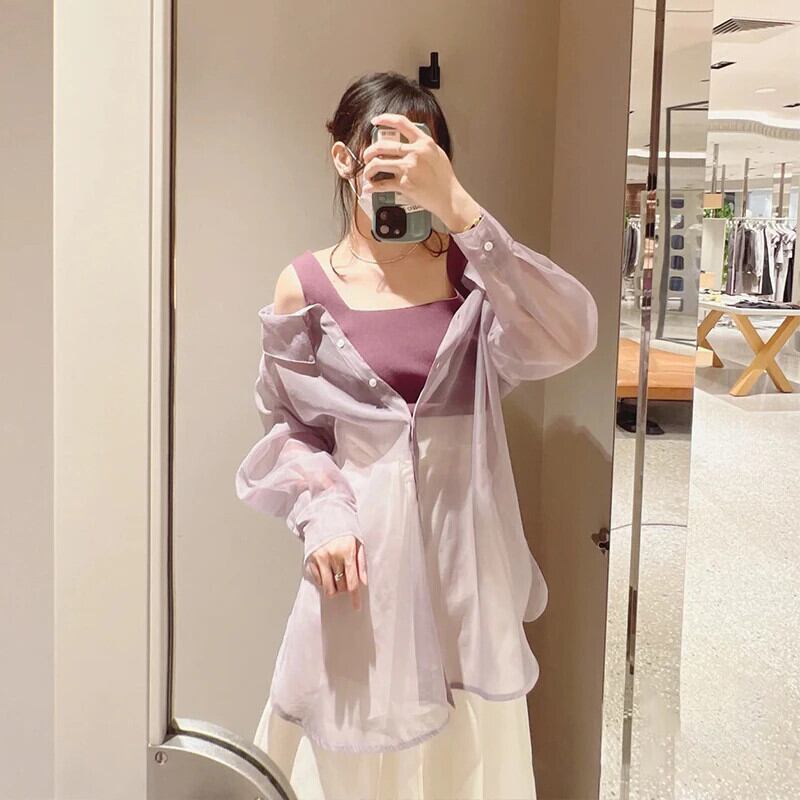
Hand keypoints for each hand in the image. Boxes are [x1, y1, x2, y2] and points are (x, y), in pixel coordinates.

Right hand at [305, 534, 366, 609]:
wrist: (324, 516)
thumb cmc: (345, 530)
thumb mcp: (358, 542)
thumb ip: (362, 563)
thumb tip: (364, 582)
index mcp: (347, 552)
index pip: (352, 582)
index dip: (355, 597)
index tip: (356, 607)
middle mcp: (333, 556)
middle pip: (340, 587)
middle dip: (345, 588)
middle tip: (346, 578)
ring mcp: (320, 559)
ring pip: (328, 588)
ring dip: (334, 588)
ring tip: (337, 578)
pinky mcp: (310, 560)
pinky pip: (319, 581)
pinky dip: (325, 581)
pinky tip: (328, 570)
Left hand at [362, 112, 482, 231]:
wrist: (450, 198)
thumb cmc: (445, 179)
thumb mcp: (437, 154)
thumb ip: (423, 146)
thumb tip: (411, 142)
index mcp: (424, 142)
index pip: (401, 123)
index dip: (385, 119)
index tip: (375, 121)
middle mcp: (415, 152)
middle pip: (382, 146)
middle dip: (369, 152)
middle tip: (367, 157)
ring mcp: (409, 168)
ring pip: (377, 164)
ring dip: (368, 170)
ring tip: (368, 174)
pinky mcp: (404, 184)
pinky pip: (382, 184)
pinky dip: (372, 187)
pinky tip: (369, 188)